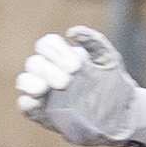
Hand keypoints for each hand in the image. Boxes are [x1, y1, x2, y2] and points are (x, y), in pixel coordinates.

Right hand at [16, 27, 140, 146]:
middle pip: (35, 63)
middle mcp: (49, 71)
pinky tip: (35, 103)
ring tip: (43, 88)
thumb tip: (72, 31)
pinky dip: (27, 104)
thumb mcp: (108, 59)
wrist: (120, 115)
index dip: (56, 51)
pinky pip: (26, 106)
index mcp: (62, 55)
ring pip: (25, 81)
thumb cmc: (113, 83)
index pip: (47, 44)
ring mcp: (43, 92)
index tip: (76, 66)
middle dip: (49, 70)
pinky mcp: (41, 112)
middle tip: (67, 82)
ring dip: (31, 83)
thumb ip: (94, 41)